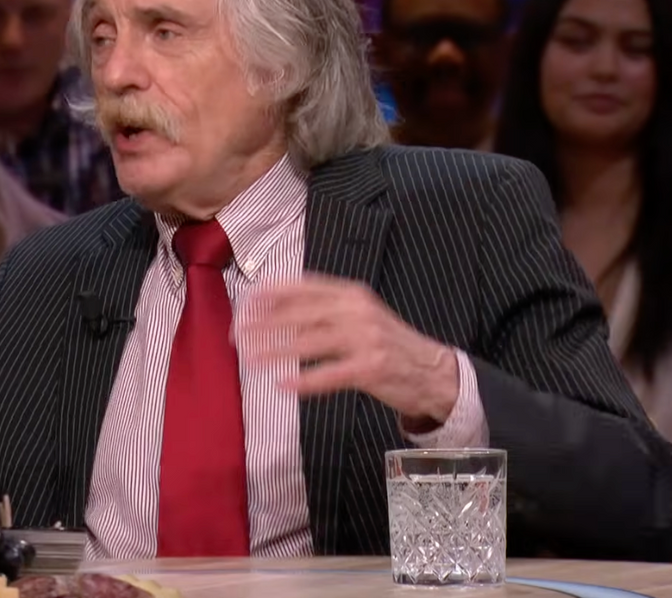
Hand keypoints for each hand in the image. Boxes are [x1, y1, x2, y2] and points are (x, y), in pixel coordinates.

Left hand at [242, 275, 458, 424]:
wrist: (434, 372)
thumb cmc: (387, 344)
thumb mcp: (358, 316)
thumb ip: (322, 311)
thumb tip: (274, 311)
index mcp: (351, 293)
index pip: (303, 287)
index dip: (271, 294)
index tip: (244, 303)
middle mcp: (357, 310)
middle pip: (301, 313)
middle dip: (265, 324)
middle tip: (237, 334)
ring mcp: (367, 338)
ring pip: (310, 342)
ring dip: (276, 351)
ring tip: (250, 358)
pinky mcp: (372, 368)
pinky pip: (330, 373)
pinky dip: (304, 380)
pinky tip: (283, 384)